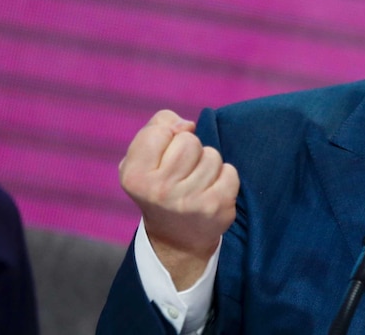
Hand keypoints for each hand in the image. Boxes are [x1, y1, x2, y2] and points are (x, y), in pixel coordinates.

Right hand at [119, 110, 239, 288]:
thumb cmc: (159, 186)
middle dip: (189, 150)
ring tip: (196, 183)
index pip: (159, 130)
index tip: (164, 155)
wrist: (176, 239)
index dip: (166, 136)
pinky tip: (211, 191)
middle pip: (189, 141)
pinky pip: (230, 171)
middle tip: (183, 171)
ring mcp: (189, 200)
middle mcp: (159, 190)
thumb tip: (187, 125)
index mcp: (134, 176)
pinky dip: (224, 177)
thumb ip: (156, 128)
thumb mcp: (141, 159)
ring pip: (212, 155)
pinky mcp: (216, 207)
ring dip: (208, 164)